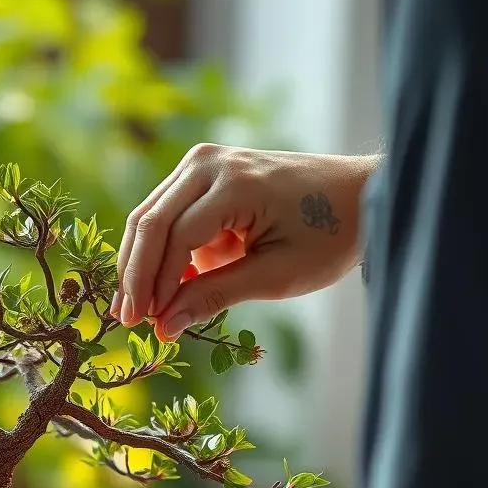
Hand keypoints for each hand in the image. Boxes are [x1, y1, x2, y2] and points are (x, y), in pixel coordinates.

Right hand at [112, 144, 378, 339]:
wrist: (360, 196)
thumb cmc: (329, 236)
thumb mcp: (275, 275)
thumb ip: (214, 296)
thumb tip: (164, 326)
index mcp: (234, 183)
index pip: (174, 237)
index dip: (155, 284)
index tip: (149, 325)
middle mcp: (209, 163)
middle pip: (149, 222)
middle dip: (135, 275)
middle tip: (126, 319)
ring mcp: (204, 162)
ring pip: (149, 216)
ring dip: (139, 263)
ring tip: (135, 308)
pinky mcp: (205, 171)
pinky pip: (167, 212)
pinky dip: (160, 250)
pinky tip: (160, 286)